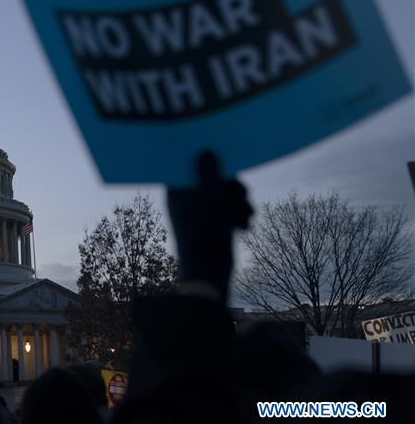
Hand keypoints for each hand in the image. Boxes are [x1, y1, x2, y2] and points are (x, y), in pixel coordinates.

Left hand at [166, 152, 251, 299]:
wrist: (209, 273)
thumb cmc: (207, 232)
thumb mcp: (211, 197)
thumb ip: (209, 172)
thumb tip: (205, 150)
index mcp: (177, 190)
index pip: (192, 165)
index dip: (212, 164)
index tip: (228, 170)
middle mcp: (183, 200)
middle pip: (211, 179)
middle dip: (231, 186)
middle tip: (243, 195)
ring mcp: (196, 213)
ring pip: (221, 196)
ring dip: (237, 202)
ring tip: (247, 215)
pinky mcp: (207, 225)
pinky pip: (224, 212)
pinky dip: (235, 216)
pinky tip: (245, 227)